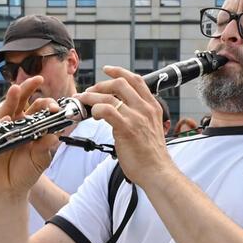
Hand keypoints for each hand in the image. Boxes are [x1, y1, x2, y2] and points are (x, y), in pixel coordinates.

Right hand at [0, 78, 60, 198]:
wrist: (8, 189)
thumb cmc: (25, 173)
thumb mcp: (40, 160)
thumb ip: (46, 147)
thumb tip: (55, 135)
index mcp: (30, 126)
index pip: (39, 108)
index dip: (47, 105)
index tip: (56, 107)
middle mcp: (16, 123)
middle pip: (22, 101)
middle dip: (28, 88)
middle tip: (37, 79)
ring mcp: (2, 128)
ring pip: (6, 109)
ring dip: (11, 98)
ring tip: (16, 89)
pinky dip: (1, 122)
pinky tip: (7, 118)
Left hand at [79, 66, 173, 189]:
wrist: (158, 172)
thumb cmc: (151, 156)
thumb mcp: (151, 128)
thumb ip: (139, 117)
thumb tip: (120, 112)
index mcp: (152, 106)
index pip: (136, 80)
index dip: (119, 72)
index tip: (107, 70)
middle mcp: (146, 108)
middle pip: (120, 83)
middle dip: (101, 84)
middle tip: (90, 91)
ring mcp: (137, 117)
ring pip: (109, 95)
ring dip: (92, 96)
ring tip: (84, 101)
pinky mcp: (126, 128)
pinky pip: (106, 110)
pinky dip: (96, 109)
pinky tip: (93, 115)